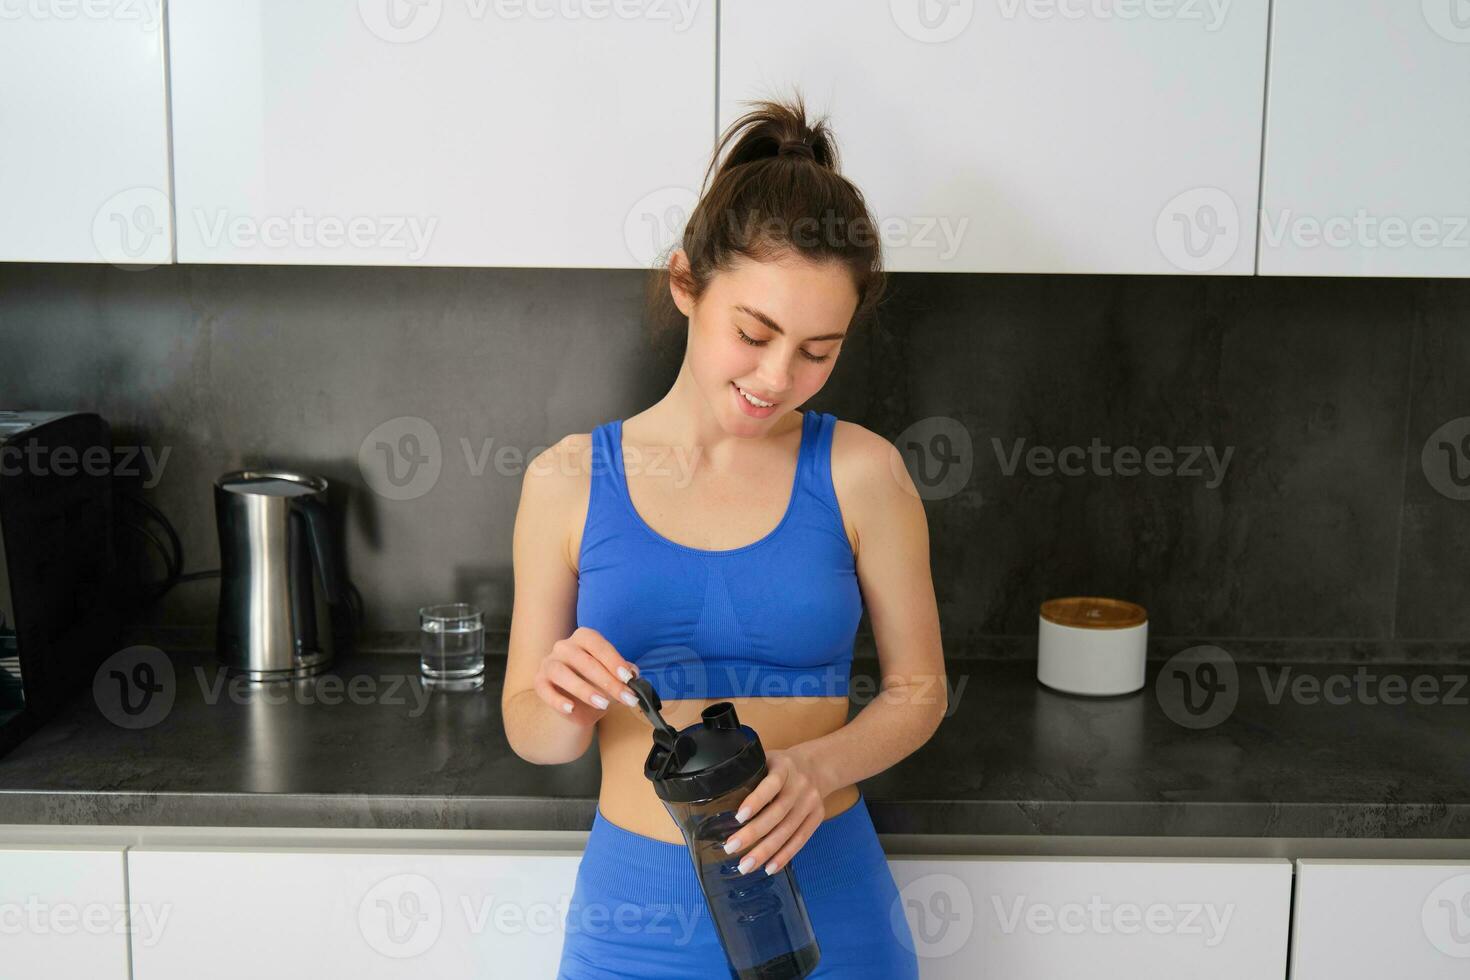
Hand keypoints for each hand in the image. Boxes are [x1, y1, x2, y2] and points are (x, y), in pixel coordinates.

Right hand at [533, 626, 640, 727]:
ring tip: (603, 704)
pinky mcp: (539, 682)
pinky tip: (571, 709)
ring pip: (561, 672)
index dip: (613, 660)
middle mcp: (564, 647)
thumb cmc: (597, 684)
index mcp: (583, 638)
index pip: (597, 644)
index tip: (628, 678)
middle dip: (607, 681)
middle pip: (583, 660)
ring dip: (584, 689)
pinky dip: (558, 700)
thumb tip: (635, 674)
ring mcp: (549, 663)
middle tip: (625, 697)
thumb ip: (624, 674)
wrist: (576, 705)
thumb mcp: (614, 679)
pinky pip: (545, 690)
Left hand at [720, 746, 827, 876]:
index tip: (738, 817)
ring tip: (746, 865)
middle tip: (730, 848)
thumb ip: (748, 771)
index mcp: (784, 767)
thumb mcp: (767, 759)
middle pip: (777, 813)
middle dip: (753, 833)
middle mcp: (800, 785)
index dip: (756, 801)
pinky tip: (769, 867)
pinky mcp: (817, 817)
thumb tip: (715, 792)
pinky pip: (800, 840)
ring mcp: (810, 802)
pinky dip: (784, 856)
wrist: (817, 766)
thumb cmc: (781, 766)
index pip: (771, 784)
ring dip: (766, 851)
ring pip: (788, 830)